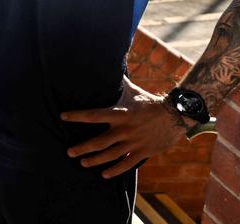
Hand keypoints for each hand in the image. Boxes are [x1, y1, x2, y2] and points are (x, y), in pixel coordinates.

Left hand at [60, 78, 184, 178]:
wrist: (176, 115)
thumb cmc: (151, 102)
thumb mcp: (133, 91)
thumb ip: (119, 82)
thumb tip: (109, 65)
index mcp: (120, 114)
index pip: (93, 115)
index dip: (77, 116)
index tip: (63, 116)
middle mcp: (125, 130)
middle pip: (99, 142)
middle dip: (82, 148)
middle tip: (69, 152)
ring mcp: (134, 142)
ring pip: (111, 155)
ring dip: (95, 160)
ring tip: (82, 163)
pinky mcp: (144, 152)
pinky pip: (127, 164)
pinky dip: (115, 170)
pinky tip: (104, 174)